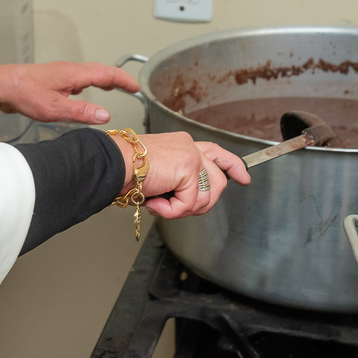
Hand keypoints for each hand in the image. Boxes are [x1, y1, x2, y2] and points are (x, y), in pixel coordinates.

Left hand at [0, 61, 139, 124]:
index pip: (107, 74)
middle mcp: (69, 70)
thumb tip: (106, 115)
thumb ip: (81, 112)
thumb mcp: (55, 108)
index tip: (136, 87)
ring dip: (103, 79)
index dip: (124, 80)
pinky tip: (84, 92)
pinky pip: (77, 78)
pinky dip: (89, 82)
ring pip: (88, 73)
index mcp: (74, 74)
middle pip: (100, 71)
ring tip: (113, 87)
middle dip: (117, 78)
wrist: (1, 86)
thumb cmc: (24, 94)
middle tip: (130, 87)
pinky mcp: (52, 79)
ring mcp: (61, 73)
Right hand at [109, 131, 249, 218]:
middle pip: (218, 182)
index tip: (244, 178)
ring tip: (160, 204)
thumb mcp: (158, 175)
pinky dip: (172, 211)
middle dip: (203, 204)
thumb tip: (189, 203)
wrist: (114, 164)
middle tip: (176, 208)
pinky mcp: (189, 168)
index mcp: (183, 145)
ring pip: (207, 197)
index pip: (216, 152)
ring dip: (182, 209)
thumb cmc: (126, 170)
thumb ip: (178, 183)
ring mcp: (192, 156)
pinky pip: (189, 203)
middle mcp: (190, 146)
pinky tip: (156, 204)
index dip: (233, 166)